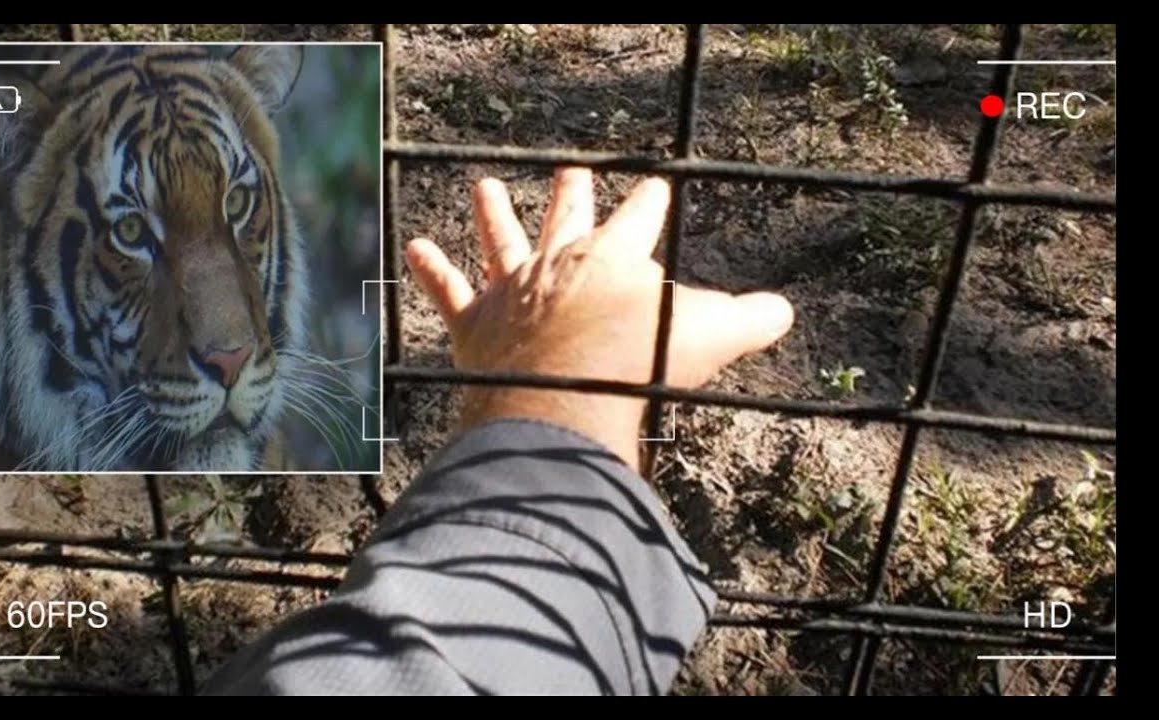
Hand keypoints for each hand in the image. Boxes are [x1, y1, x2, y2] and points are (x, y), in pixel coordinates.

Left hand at [407, 168, 794, 470]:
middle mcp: (560, 262)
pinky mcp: (476, 323)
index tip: (653, 183)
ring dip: (493, 214)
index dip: (648, 202)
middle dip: (573, 195)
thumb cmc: (638, 364)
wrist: (566, 395)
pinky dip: (432, 268)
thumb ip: (749, 321)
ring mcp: (514, 289)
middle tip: (572, 172)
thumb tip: (783, 311)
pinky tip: (413, 246)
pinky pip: (449, 289)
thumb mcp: (710, 337)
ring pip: (502, 240)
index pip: (638, 220)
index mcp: (615, 259)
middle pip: (567, 219)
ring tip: (484, 187)